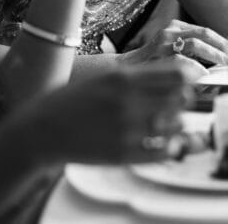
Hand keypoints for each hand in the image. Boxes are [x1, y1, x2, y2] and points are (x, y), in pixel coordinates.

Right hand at [32, 61, 188, 163]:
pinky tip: (162, 143)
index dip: (187, 78)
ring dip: (177, 124)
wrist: (41, 131)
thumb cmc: (71, 101)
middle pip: (181, 98)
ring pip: (176, 124)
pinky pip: (163, 150)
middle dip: (183, 100)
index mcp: (122, 77)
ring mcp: (126, 129)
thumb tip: (175, 73)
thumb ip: (136, 76)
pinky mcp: (123, 154)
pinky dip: (169, 147)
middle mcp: (127, 101)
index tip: (187, 82)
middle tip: (176, 104)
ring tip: (165, 124)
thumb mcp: (102, 78)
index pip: (175, 74)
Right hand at [123, 19, 227, 79]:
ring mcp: (162, 42)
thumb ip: (192, 54)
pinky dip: (196, 67)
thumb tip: (220, 61)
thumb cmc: (152, 65)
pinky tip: (204, 75)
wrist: (125, 70)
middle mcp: (169, 31)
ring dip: (213, 56)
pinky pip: (182, 60)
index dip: (224, 42)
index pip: (205, 32)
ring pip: (195, 44)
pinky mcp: (156, 55)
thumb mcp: (173, 52)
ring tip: (224, 65)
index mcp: (175, 27)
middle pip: (204, 34)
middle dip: (224, 48)